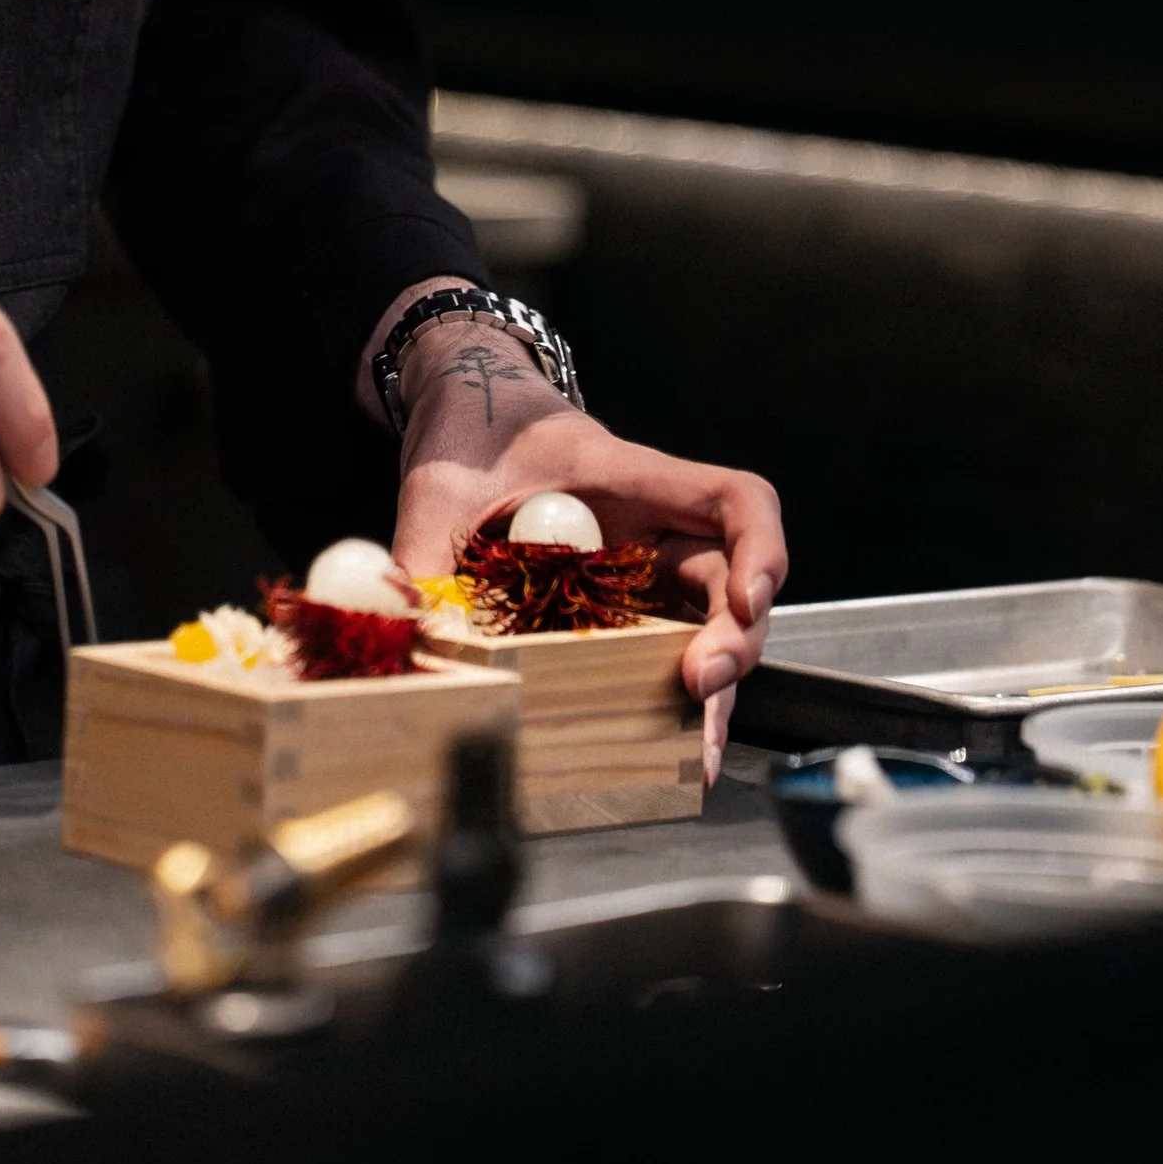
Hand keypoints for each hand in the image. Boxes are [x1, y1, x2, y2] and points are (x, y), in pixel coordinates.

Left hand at [386, 321, 785, 785]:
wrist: (460, 410)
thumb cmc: (467, 434)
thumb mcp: (436, 490)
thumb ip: (421, 559)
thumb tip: (402, 635)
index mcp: (629, 479)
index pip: (733, 500)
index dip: (761, 549)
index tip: (747, 600)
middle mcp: (652, 527)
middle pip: (729, 582)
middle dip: (732, 642)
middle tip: (699, 687)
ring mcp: (640, 568)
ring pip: (703, 628)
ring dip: (708, 689)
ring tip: (689, 753)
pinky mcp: (617, 604)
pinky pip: (656, 650)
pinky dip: (664, 699)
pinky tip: (661, 749)